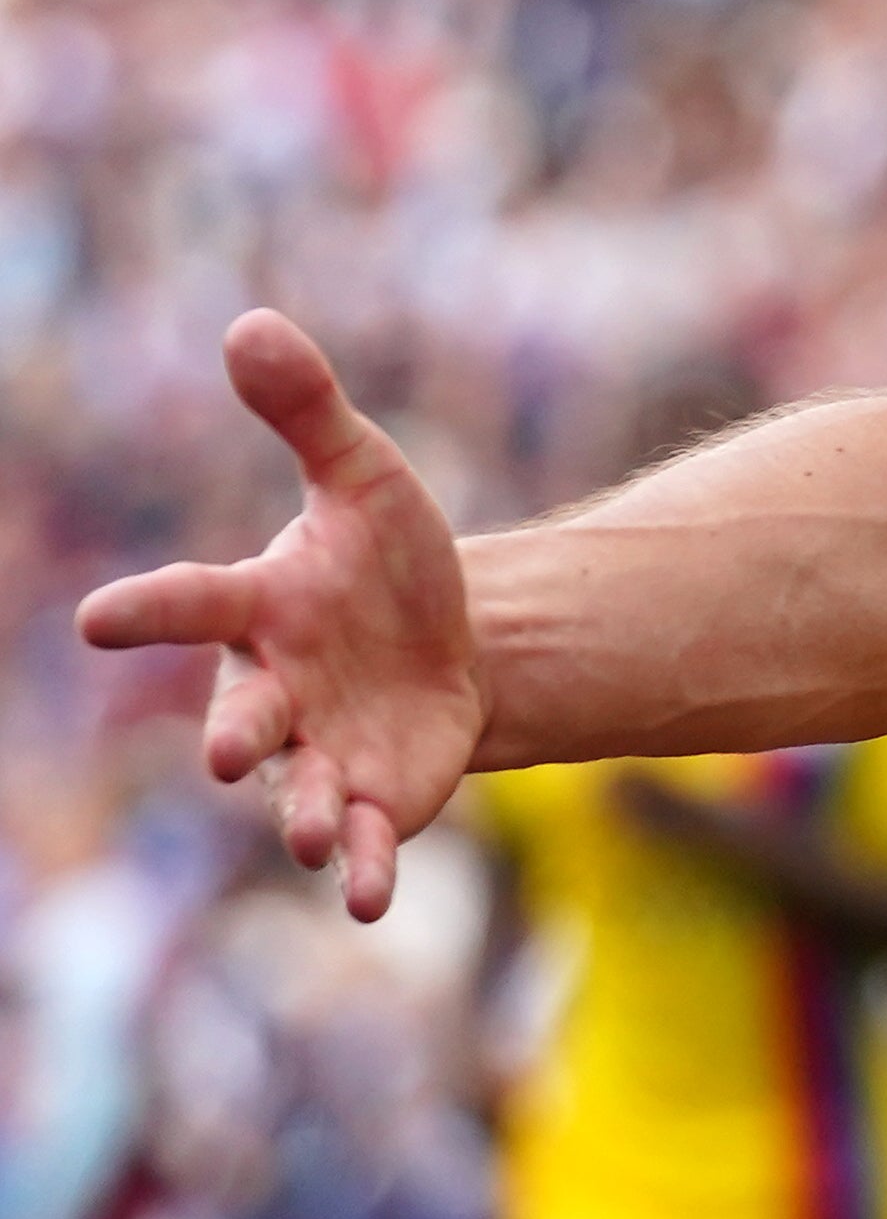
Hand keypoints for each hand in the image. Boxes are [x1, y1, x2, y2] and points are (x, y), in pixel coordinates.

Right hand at [74, 312, 484, 920]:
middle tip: (232, 751)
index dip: (148, 611)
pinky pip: (362, 842)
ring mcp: (319, 754)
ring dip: (301, 817)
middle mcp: (276, 692)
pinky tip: (372, 897)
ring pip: (295, 794)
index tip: (97, 621)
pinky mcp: (373, 800)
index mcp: (262, 609)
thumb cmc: (389, 561)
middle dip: (236, 734)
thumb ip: (308, 413)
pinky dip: (366, 871)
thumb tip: (250, 322)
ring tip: (311, 838)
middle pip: (245, 715)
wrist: (458, 643)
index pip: (194, 604)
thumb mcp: (367, 476)